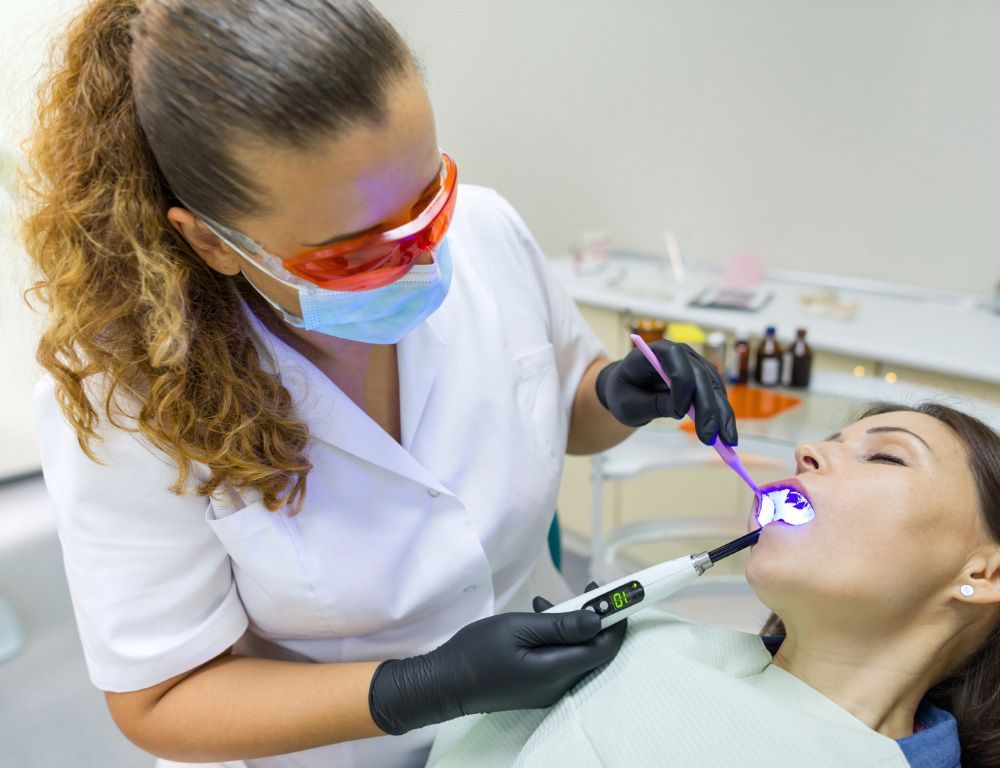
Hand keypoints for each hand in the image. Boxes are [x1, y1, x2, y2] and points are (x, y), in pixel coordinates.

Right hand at [368, 599, 626, 734]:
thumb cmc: (477, 652)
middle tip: (587, 588)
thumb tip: (597, 620)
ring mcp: (547, 688)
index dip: (617, 620)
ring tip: (547, 603)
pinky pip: (560, 658)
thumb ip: (560, 626)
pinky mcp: (536, 686)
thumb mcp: (518, 629)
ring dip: (571, 624)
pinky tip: (538, 617)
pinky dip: (557, 636)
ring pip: (576, 652)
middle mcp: (558, 685)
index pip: (604, 648)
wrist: (444, 683)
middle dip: (595, 617)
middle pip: (594, 650)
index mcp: (556, 671)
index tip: (619, 593)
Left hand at [595, 339, 737, 444]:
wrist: (629, 390)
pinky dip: (722, 415)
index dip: (681, 382)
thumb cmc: (624, 393)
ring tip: (726, 442)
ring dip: (721, 414)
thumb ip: (653, 405)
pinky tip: (726, 435)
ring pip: (714, 387)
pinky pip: (717, 395)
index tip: (680, 413)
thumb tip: (681, 411)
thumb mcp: (629, 405)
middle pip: (700, 375)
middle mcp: (680, 354)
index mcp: (655, 352)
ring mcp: (694, 364)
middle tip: (708, 437)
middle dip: (707, 408)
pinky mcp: (704, 379)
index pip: (675, 358)